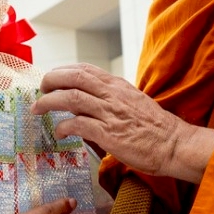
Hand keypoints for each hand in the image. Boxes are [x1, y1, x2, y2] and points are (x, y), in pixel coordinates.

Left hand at [32, 63, 213, 182]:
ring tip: (39, 109)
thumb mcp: (133, 103)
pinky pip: (78, 125)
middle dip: (51, 80)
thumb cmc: (156, 128)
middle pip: (74, 77)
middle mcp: (112, 95)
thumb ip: (112, 100)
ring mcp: (109, 113)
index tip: (52, 78)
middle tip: (40, 90)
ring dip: (49, 102)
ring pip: (70, 98)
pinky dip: (64, 127)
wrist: (174, 144)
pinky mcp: (108, 133)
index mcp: (118, 86)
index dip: (63, 71)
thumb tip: (91, 105)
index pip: (85, 69)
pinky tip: (59, 132)